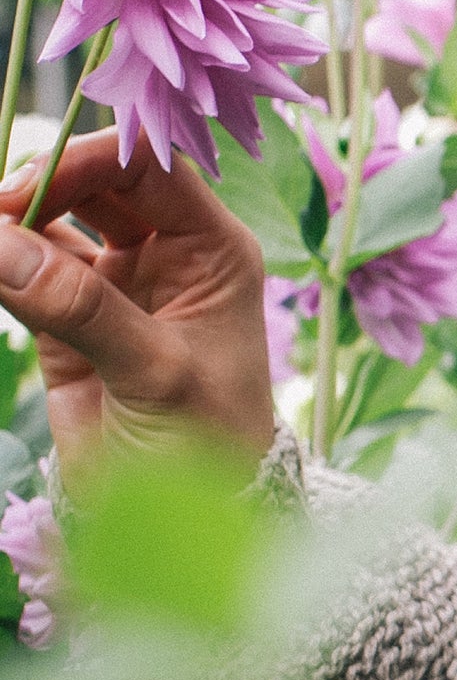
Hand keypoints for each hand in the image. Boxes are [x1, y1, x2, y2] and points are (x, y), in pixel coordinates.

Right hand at [0, 129, 276, 476]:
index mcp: (213, 252)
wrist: (185, 518)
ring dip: (10, 220)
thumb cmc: (207, 444)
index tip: (24, 189)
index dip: (85, 161)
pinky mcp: (68, 317)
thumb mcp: (157, 375)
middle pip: (95, 182)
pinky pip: (22, 268)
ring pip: (51, 221)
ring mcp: (116, 283)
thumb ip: (83, 308)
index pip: (148, 171)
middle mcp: (167, 256)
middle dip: (39, 183)